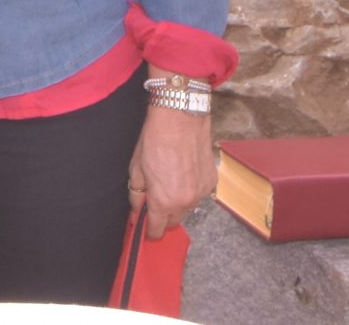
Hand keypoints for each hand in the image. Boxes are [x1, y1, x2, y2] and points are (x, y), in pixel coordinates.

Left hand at [127, 102, 215, 237]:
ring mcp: (201, 193)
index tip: (145, 226)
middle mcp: (185, 202)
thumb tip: (136, 210)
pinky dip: (191, 189)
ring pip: (188, 208)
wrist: (180, 118)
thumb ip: (136, 194)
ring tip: (170, 180)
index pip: (156, 230)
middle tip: (155, 199)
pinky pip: (199, 194)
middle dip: (163, 215)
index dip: (149, 230)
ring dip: (178, 202)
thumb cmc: (155, 140)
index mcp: (163, 202)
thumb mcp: (136, 168)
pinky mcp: (212, 182)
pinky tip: (184, 172)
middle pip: (173, 221)